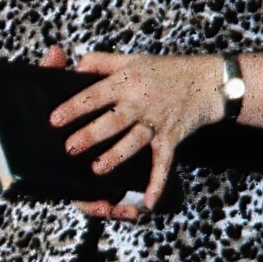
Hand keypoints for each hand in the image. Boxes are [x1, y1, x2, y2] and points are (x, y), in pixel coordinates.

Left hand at [47, 49, 222, 214]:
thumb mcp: (131, 59)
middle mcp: (140, 102)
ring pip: (134, 141)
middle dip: (91, 135)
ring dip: (116, 156)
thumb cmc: (165, 70)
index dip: (74, 107)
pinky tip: (148, 202)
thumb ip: (100, 62)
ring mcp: (156, 122)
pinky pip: (163, 163)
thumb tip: (74, 67)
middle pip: (112, 120)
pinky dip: (158, 182)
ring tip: (97, 169)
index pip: (95, 95)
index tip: (55, 119)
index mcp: (126, 82)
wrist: (207, 81)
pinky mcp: (171, 137)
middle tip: (70, 148)